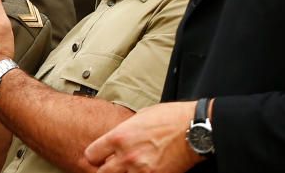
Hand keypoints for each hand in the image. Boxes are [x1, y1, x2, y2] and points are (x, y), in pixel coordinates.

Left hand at [82, 101, 200, 172]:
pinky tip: (145, 171)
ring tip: (129, 169)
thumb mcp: (139, 117)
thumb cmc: (170, 118)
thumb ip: (123, 131)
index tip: (99, 157)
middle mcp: (126, 156)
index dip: (94, 156)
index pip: (91, 155)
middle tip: (111, 166)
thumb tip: (116, 140)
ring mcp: (141, 171)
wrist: (194, 129)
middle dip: (105, 170)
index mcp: (119, 137)